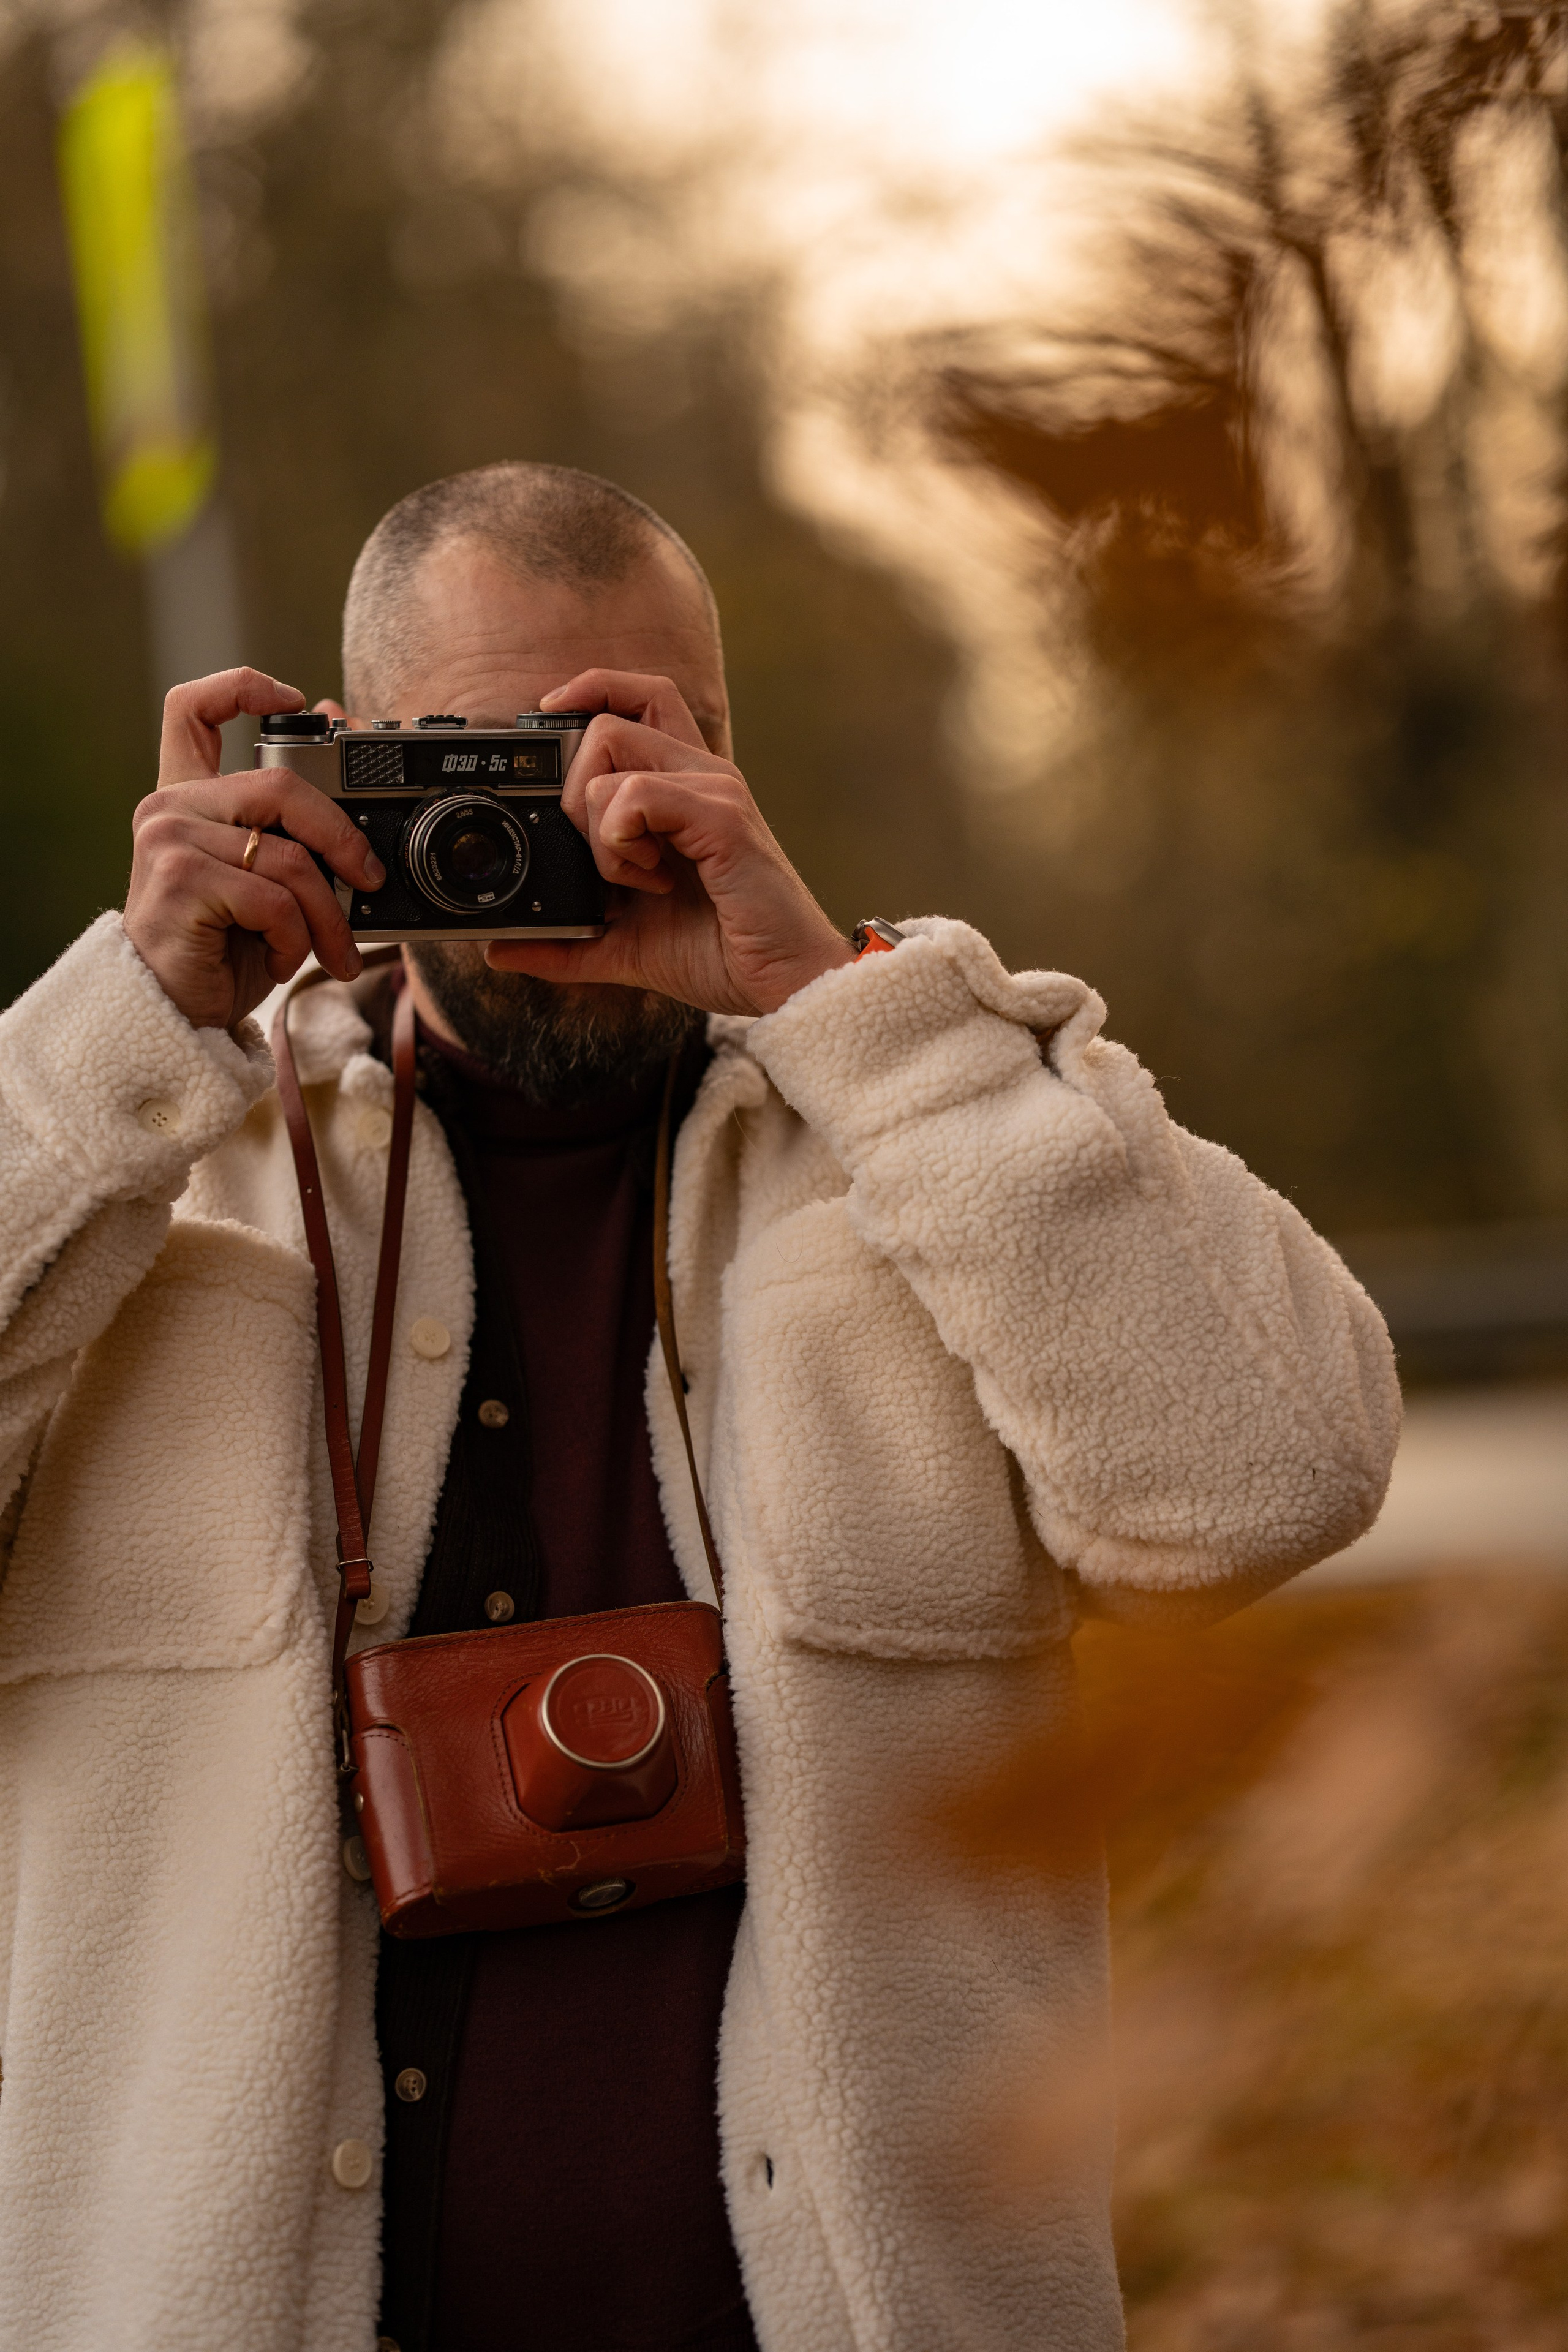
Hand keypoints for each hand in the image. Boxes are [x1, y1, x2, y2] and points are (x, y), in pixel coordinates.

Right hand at [124, 669, 386, 1031]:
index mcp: (186, 797)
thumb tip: (340, 734)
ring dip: (327, 916)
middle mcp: (168, 808)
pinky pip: (275, 900)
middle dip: (342, 839)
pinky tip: (278, 961)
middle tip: (369, 882)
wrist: (175, 1016)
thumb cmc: (223, 948)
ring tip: (329, 951)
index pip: (193, 709)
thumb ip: (289, 827)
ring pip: (290, 858)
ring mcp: (169, 841)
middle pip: (280, 785)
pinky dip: (295, 940)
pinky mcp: (181, 881)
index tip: (294, 698)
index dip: (242, 686)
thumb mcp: (266, 881)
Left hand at [485, 671, 851, 1015]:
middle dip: (571, 785)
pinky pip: (636, 794)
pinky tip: (652, 882)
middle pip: (607, 718)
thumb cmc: (723, 954)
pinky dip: (620, 840)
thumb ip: (566, 942)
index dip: (584, 698)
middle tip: (596, 851)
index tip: (544, 733)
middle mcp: (701, 773)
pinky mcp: (723, 817)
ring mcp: (714, 789)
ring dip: (596, 824)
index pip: (634, 697)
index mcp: (682, 788)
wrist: (786, 986)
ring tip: (634, 878)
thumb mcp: (624, 946)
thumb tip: (500, 950)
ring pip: (611, 745)